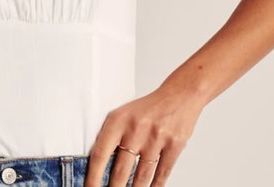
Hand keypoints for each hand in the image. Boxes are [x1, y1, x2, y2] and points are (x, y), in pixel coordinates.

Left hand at [85, 85, 205, 185]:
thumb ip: (112, 135)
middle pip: (120, 169)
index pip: (101, 153)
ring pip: (141, 176)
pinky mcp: (174, 146)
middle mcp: (136, 129)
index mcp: (118, 120)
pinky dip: (154, 186)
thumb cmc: (147, 108)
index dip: (94, 175)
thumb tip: (99, 164)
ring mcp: (156, 138)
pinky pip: (162, 173)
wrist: (179, 95)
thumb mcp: (124, 114)